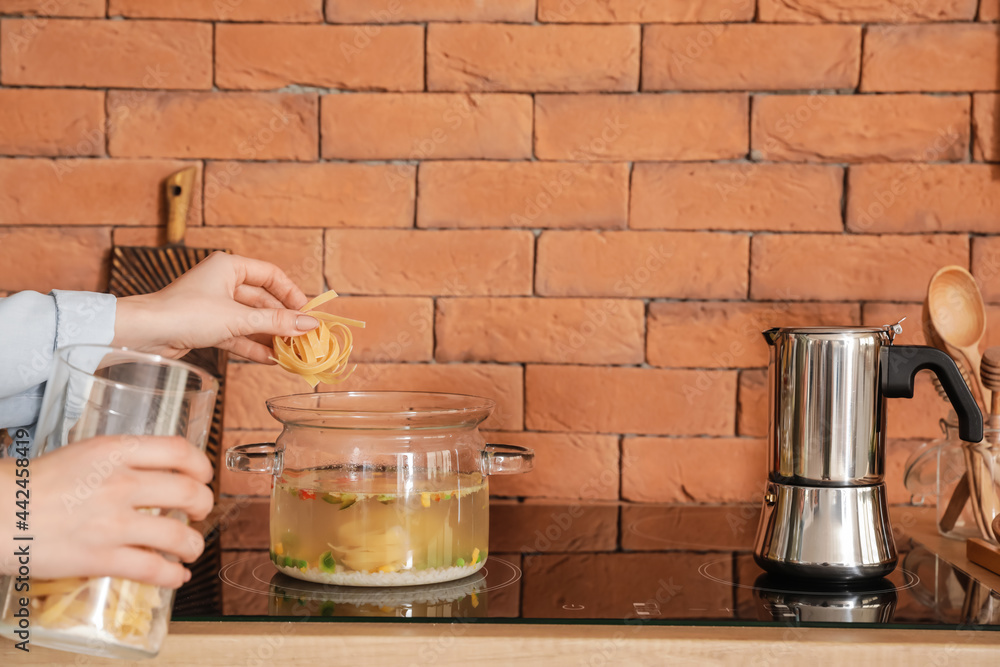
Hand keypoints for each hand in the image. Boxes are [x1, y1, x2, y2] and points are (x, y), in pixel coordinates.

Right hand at [2, 435, 213, 587]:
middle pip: (188, 491)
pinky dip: (173, 575)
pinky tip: (176, 575)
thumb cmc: (37, 485)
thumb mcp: (85, 453)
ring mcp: (113, 523)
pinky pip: (152, 569)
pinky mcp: (101, 558)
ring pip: (178, 535)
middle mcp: (120, 484)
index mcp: (115, 452)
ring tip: (191, 547)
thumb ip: (123, 459)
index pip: (178, 450)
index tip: (202, 475)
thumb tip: (158, 470)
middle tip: (199, 511)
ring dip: (193, 544)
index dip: (200, 465)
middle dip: (203, 504)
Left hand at [112, 252, 319, 362]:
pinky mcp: (206, 326)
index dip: (291, 293)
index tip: (306, 312)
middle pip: (262, 300)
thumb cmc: (188, 314)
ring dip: (269, 336)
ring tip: (290, 352)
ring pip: (250, 319)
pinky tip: (269, 359)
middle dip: (281, 321)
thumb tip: (309, 324)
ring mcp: (214, 305)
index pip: (271, 275)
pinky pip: (236, 334)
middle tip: (302, 338)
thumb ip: (276, 322)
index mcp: (229, 266)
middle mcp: (222, 282)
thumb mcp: (238, 318)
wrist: (144, 334)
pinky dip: (251, 345)